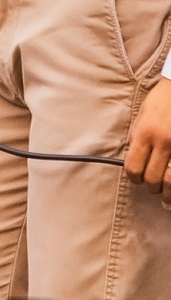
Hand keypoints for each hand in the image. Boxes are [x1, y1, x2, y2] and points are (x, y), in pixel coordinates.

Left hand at [125, 77, 170, 206]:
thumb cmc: (161, 100)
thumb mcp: (142, 116)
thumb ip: (138, 138)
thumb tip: (134, 159)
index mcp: (145, 133)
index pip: (133, 167)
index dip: (134, 178)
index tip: (137, 179)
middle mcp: (163, 142)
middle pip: (153, 178)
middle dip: (151, 188)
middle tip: (153, 188)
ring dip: (168, 194)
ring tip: (167, 198)